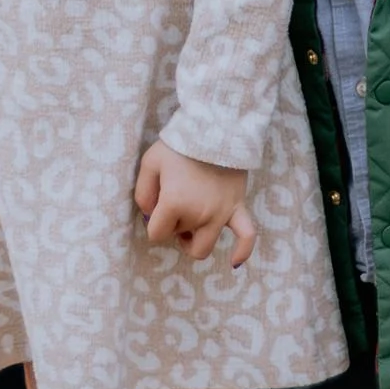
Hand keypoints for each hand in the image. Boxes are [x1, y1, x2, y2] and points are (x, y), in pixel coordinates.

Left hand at [134, 142, 255, 268]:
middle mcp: (199, 214)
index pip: (156, 235)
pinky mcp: (238, 206)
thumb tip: (150, 215)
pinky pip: (247, 235)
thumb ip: (142, 193)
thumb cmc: (180, 144)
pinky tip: (234, 262)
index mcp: (175, 203)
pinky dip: (243, 251)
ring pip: (205, 247)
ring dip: (194, 241)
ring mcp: (221, 213)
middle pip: (180, 238)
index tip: (156, 205)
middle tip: (172, 207)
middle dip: (173, 227)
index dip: (153, 223)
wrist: (215, 125)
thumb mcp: (150, 162)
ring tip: (190, 227)